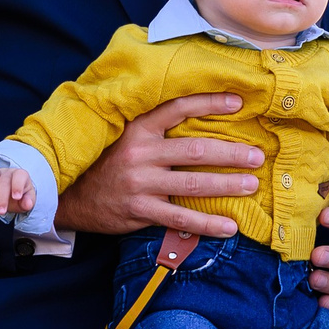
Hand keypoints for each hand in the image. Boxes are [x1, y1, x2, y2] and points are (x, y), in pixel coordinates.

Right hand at [0, 166, 34, 216]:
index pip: (20, 175)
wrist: (8, 196)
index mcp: (20, 176)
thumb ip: (28, 202)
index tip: (16, 197)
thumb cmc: (18, 198)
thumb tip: (27, 204)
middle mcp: (6, 172)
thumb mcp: (25, 202)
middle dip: (2, 195)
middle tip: (0, 211)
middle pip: (4, 178)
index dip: (18, 185)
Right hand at [54, 93, 260, 237]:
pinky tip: (230, 226)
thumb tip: (200, 115)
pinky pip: (180, 219)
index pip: (177, 109)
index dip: (209, 103)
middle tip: (257, 156)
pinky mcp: (140, 210)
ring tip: (252, 184)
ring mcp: (140, 184)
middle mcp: (140, 154)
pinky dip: (207, 224)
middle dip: (230, 154)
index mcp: (137, 128)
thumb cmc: (108, 161)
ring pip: (191, 185)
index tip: (238, 102)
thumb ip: (155, 127)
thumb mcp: (124, 135)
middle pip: (194, 151)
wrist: (71, 195)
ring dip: (226, 185)